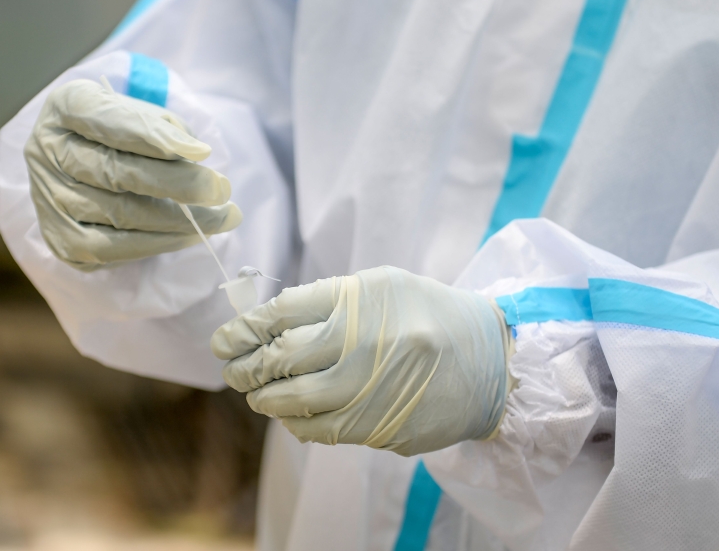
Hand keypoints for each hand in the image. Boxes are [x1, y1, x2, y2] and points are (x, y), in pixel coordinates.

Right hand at [25, 79, 240, 269]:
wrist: (90, 165)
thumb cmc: (128, 133)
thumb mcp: (147, 114)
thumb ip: (168, 129)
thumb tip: (195, 156)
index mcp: (67, 105)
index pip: (107, 118)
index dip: (155, 137)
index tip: (202, 152)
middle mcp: (46, 149)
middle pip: (114, 172)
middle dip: (179, 184)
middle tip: (223, 189)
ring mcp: (48, 196)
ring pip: (117, 215)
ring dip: (178, 221)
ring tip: (222, 217)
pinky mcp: (60, 237)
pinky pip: (112, 249)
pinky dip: (158, 243)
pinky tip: (190, 235)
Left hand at [212, 266, 512, 455]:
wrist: (492, 361)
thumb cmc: (430, 316)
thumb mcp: (384, 289)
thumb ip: (329, 301)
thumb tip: (266, 324)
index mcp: (362, 297)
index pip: (283, 311)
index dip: (244, 328)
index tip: (226, 338)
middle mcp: (365, 340)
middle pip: (281, 357)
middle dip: (245, 366)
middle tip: (233, 368)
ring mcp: (372, 386)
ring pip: (293, 399)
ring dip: (264, 398)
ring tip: (257, 393)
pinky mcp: (379, 424)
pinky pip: (318, 429)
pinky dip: (293, 422)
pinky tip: (290, 414)